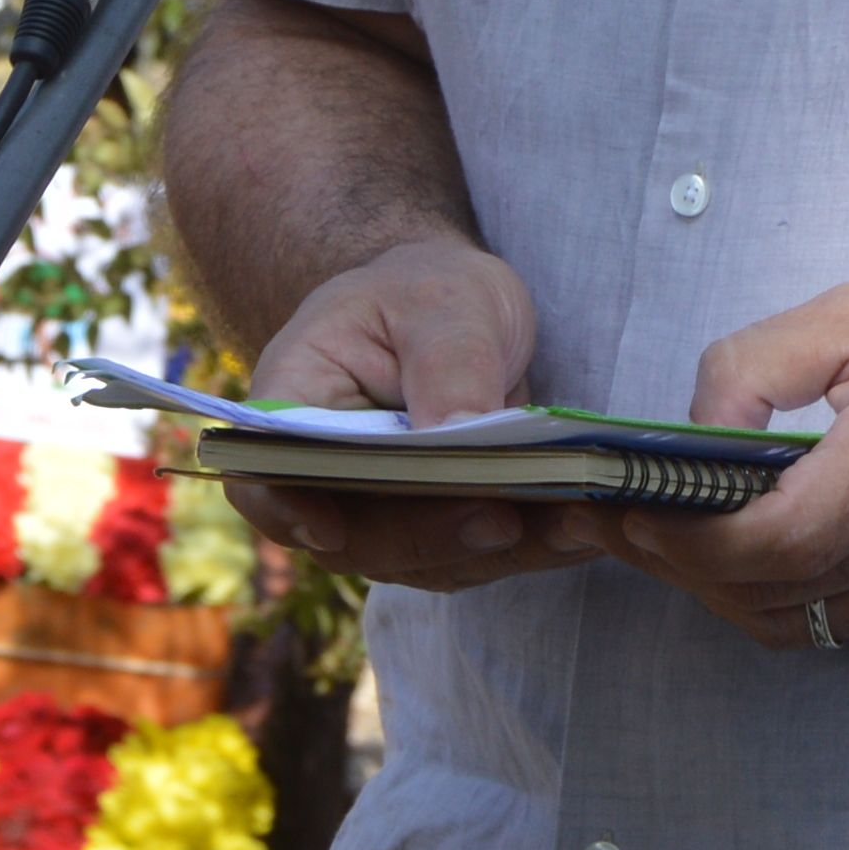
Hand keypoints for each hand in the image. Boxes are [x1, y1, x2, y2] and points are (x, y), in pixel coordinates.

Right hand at [205, 235, 632, 596]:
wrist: (451, 307)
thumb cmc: (427, 290)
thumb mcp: (443, 303)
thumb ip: (449, 366)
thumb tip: (463, 436)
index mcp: (295, 404)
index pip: (262, 475)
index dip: (285, 510)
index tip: (330, 531)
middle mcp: (327, 476)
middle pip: (358, 535)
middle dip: (433, 535)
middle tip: (504, 522)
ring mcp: (380, 513)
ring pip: (426, 558)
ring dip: (499, 550)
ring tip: (574, 527)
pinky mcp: (437, 529)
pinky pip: (478, 553)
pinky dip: (531, 545)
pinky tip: (586, 529)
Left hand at [615, 249, 848, 653]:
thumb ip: (757, 368)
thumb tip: (692, 435)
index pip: (776, 543)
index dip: (689, 541)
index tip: (634, 510)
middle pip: (771, 596)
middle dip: (680, 568)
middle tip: (621, 524)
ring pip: (804, 626)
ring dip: (730, 591)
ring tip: (680, 538)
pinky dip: (795, 597)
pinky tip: (768, 546)